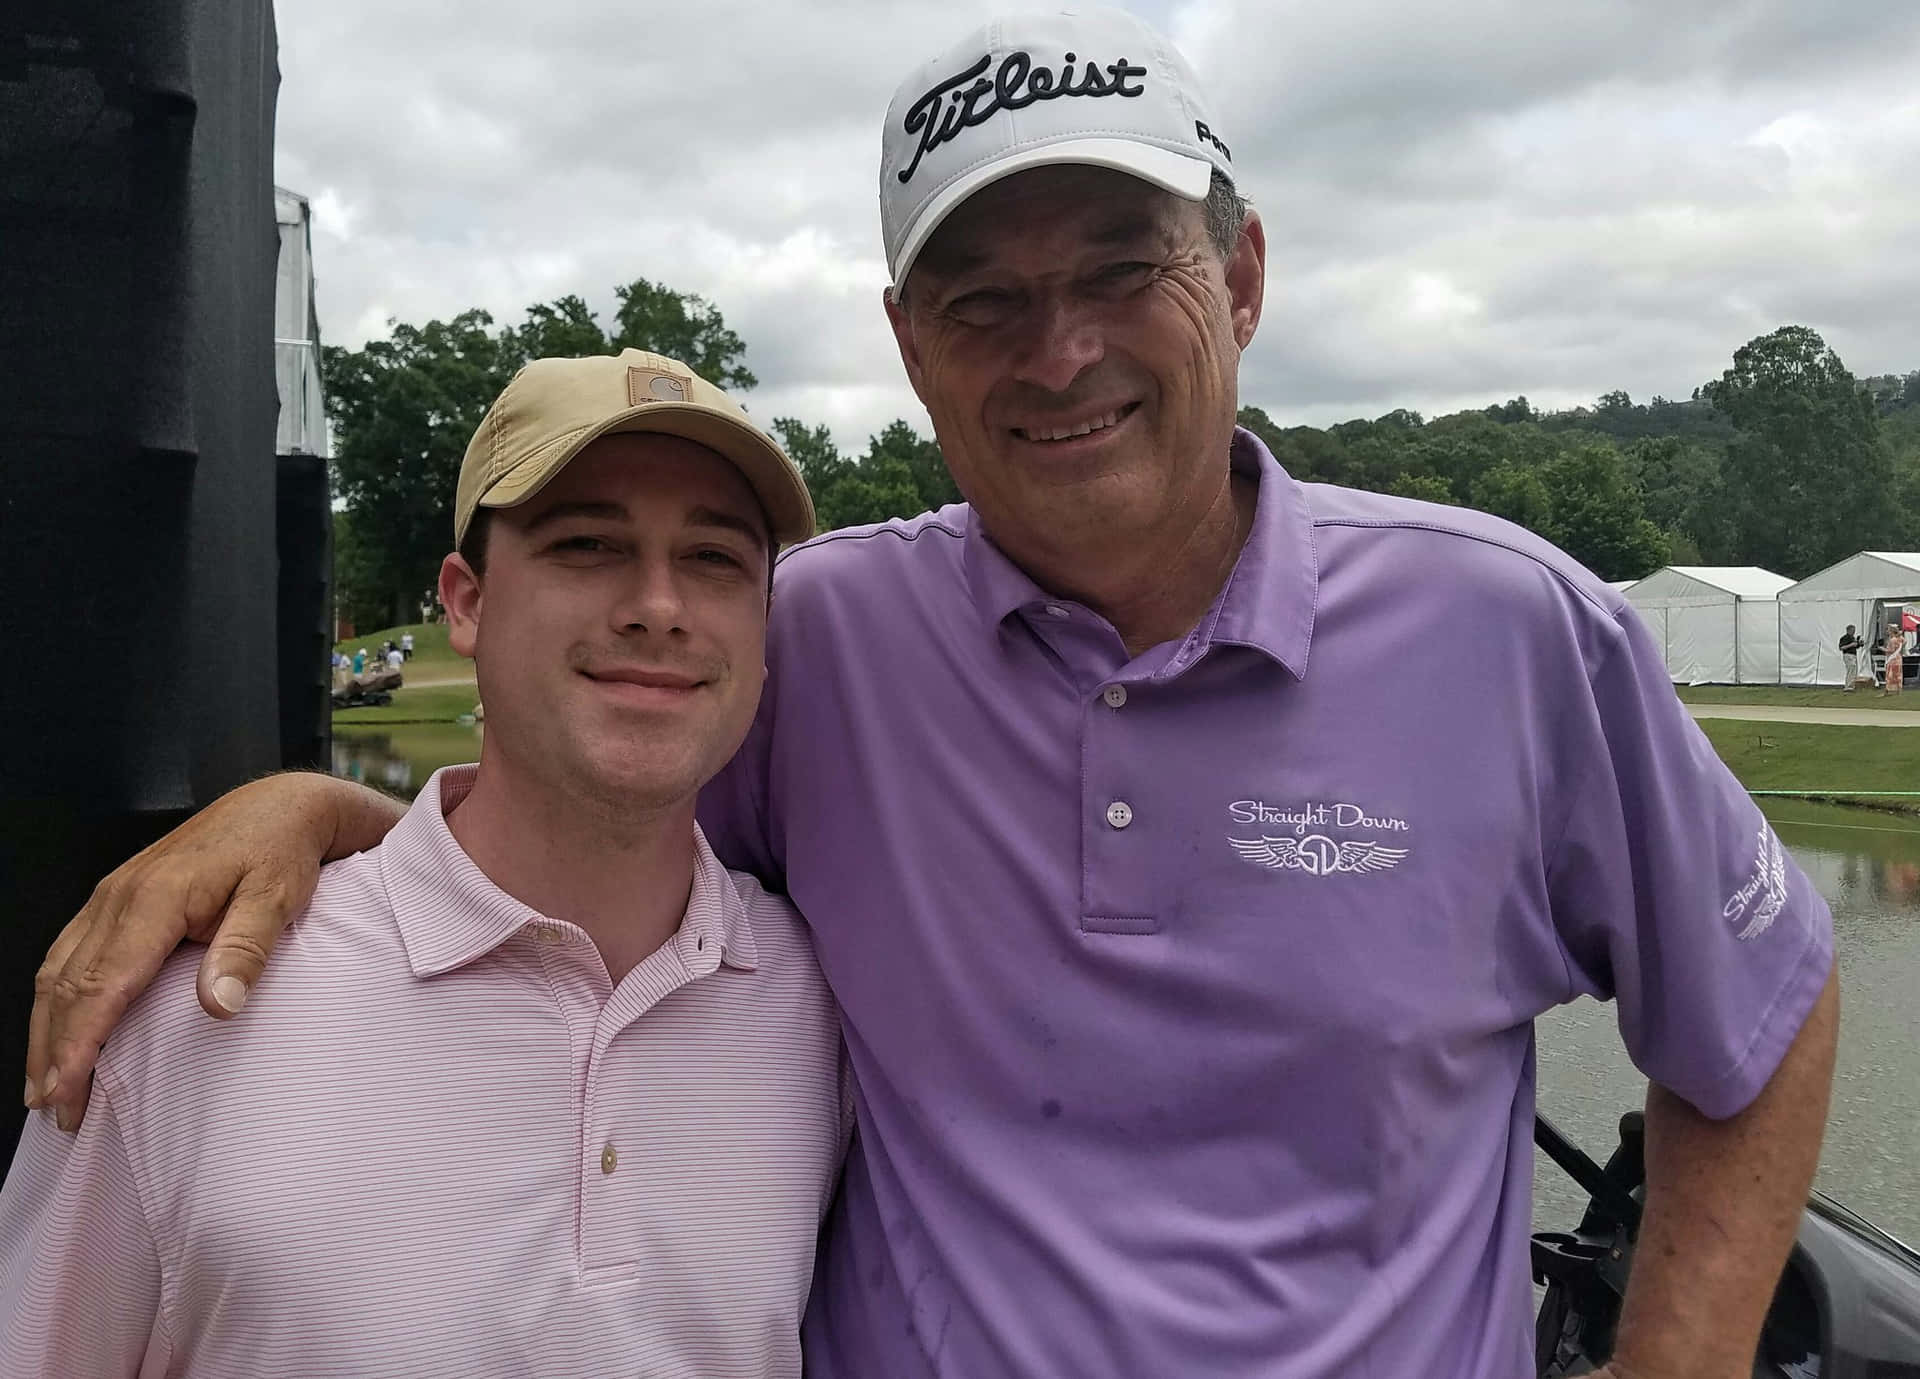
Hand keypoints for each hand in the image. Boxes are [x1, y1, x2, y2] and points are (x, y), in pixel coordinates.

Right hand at [26, 772, 391, 1131]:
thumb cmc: (280, 849)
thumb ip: (246, 950)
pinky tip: (60, 1030)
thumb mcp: (278, 897)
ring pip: (57, 971)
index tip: (66, 1093)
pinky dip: (57, 999)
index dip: (78, 1045)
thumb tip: (218, 1006)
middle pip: (65, 985)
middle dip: (53, 1053)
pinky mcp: (117, 898)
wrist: (278, 806)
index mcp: (154, 898)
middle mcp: (119, 895)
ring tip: (45, 1086)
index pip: (100, 985)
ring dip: (46, 1031)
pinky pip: (70, 953)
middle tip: (55, 1111)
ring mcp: (112, 895)